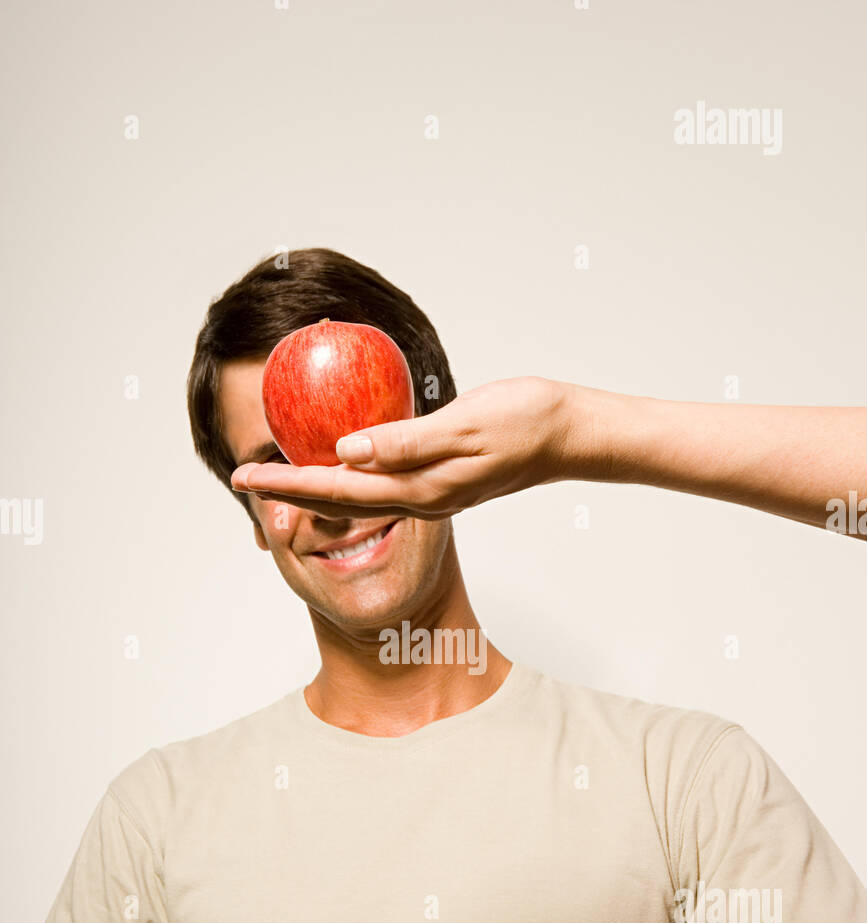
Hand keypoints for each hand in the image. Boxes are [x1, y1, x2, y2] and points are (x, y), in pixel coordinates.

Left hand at [231, 376, 602, 519]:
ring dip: (314, 487)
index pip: (336, 487)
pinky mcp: (441, 478)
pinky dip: (348, 476)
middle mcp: (420, 496)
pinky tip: (339, 459)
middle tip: (243, 477)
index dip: (287, 482)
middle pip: (338, 498)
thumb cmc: (525, 422)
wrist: (570, 434)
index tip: (243, 475)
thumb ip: (405, 442)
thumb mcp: (464, 425)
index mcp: (420, 487)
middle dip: (289, 490)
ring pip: (357, 495)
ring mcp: (431, 491)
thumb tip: (346, 454)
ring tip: (278, 476)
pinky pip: (381, 481)